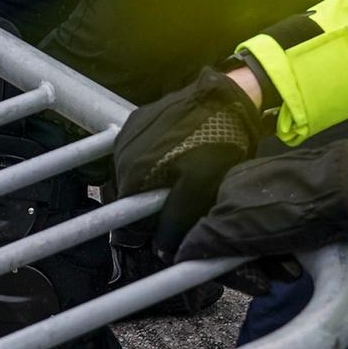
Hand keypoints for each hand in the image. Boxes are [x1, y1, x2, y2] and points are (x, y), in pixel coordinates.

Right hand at [112, 66, 268, 255]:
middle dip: (147, 199)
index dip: (146, 223)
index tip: (166, 223)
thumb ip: (175, 220)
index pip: (125, 211)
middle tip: (176, 199)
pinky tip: (176, 156)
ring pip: (132, 169)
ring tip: (178, 175)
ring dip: (149, 178)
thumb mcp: (199, 189)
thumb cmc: (215, 144)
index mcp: (131, 170)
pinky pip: (138, 148)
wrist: (225, 97)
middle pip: (127, 189)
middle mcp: (121, 150)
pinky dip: (152, 158)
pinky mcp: (139, 117)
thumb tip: (160, 251)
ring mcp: (128, 131)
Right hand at [176, 139, 347, 262]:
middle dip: (248, 264)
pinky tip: (298, 260)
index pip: (209, 231)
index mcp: (227, 187)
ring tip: (290, 271)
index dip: (217, 260)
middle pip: (235, 236)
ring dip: (270, 262)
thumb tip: (181, 254)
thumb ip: (207, 240)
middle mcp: (247, 186)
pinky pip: (282, 231)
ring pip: (261, 237)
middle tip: (266, 282)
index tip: (230, 279)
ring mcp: (275, 190)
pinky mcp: (301, 197)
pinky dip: (286, 250)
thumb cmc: (295, 210)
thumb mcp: (241, 230)